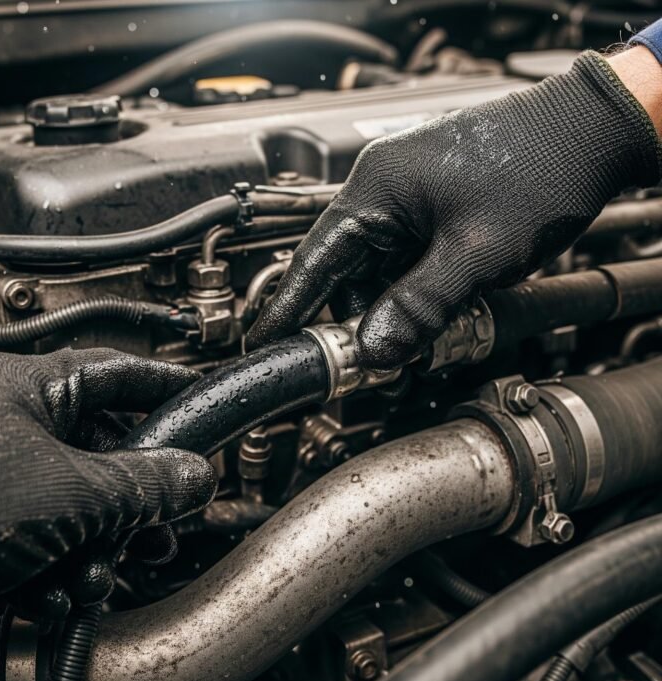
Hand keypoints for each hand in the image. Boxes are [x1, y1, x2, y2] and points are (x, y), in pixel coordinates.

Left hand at [0, 348, 216, 612]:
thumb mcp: (69, 494)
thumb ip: (144, 485)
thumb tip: (193, 476)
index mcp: (29, 389)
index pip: (117, 373)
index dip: (164, 386)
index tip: (195, 397)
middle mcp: (10, 423)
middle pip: (102, 453)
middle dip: (133, 506)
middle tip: (158, 531)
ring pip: (72, 506)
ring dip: (95, 549)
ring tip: (98, 577)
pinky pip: (37, 538)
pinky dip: (54, 568)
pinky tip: (55, 594)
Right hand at [247, 51, 661, 369]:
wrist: (593, 134)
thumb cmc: (538, 169)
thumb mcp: (474, 253)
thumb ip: (418, 307)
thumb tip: (374, 350)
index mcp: (374, 190)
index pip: (312, 260)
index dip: (287, 309)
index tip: (264, 343)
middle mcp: (381, 194)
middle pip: (345, 277)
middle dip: (355, 326)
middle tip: (365, 368)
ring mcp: (407, 205)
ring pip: (378, 278)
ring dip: (390, 318)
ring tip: (410, 354)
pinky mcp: (431, 217)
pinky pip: (407, 268)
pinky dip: (414, 302)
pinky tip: (430, 327)